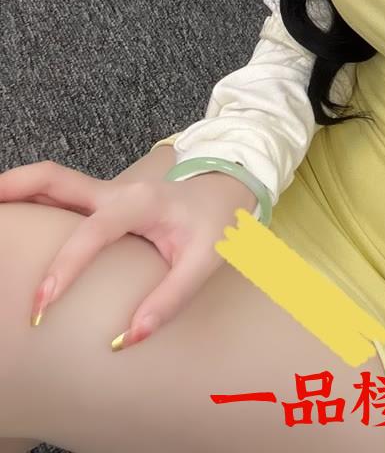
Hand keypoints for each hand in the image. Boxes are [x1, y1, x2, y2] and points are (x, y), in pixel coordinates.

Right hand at [0, 156, 258, 347]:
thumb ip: (170, 299)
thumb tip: (127, 339)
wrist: (229, 188)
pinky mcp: (99, 201)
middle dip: (15, 187)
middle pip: (56, 178)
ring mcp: (105, 192)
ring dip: (17, 190)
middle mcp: (116, 191)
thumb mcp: (206, 261)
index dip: (65, 267)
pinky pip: (58, 195)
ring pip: (52, 182)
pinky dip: (30, 201)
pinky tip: (11, 217)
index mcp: (141, 202)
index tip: (41, 307)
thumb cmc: (216, 224)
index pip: (94, 231)